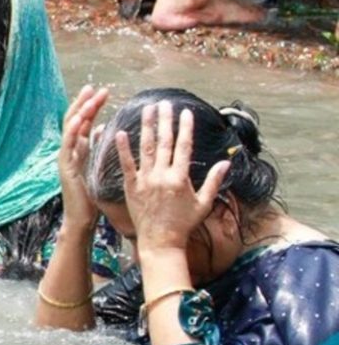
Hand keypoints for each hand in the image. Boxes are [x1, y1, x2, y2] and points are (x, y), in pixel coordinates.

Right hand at [60, 85, 109, 224]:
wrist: (81, 218)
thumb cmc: (90, 197)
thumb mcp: (96, 165)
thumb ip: (97, 146)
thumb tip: (104, 126)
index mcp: (78, 150)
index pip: (84, 122)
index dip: (91, 106)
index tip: (101, 91)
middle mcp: (69, 150)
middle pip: (75, 120)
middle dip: (84, 103)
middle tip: (94, 87)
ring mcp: (65, 157)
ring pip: (71, 129)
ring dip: (80, 111)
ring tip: (89, 96)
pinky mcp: (65, 166)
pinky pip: (68, 144)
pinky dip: (73, 130)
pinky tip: (80, 118)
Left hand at [115, 101, 229, 255]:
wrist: (160, 241)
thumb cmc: (184, 223)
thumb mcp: (203, 203)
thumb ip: (214, 181)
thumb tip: (227, 163)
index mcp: (181, 178)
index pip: (184, 147)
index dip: (185, 128)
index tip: (185, 112)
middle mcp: (162, 176)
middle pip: (165, 143)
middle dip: (165, 121)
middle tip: (164, 103)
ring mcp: (145, 180)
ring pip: (146, 149)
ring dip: (147, 127)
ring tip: (147, 110)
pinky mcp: (131, 186)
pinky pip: (126, 165)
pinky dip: (122, 149)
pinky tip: (118, 132)